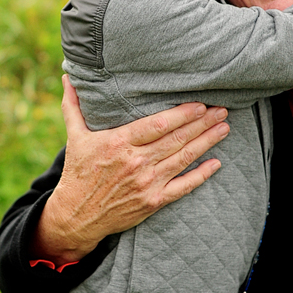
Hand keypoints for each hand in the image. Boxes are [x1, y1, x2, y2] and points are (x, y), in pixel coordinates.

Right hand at [32, 79, 229, 265]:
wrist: (76, 215)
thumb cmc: (78, 173)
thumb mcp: (74, 137)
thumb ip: (74, 106)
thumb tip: (68, 77)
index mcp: (118, 142)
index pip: (157, 124)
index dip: (182, 114)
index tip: (200, 104)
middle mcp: (135, 162)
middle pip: (176, 139)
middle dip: (202, 123)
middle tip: (222, 110)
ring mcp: (146, 183)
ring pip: (183, 158)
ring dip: (206, 142)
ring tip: (224, 128)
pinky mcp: (153, 201)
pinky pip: (183, 187)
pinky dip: (201, 175)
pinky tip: (216, 163)